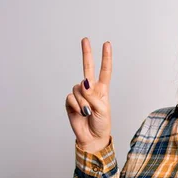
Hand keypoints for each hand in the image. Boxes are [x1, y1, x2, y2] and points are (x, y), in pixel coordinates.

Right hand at [65, 37, 112, 153]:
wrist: (92, 137)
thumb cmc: (101, 124)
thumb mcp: (103, 109)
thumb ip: (93, 96)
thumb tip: (83, 84)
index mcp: (102, 89)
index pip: (105, 71)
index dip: (106, 57)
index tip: (106, 44)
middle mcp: (90, 89)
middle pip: (88, 68)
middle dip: (86, 53)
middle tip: (85, 39)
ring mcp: (80, 94)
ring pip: (78, 88)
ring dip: (83, 101)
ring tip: (87, 112)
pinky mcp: (70, 102)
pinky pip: (71, 97)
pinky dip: (76, 105)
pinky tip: (80, 113)